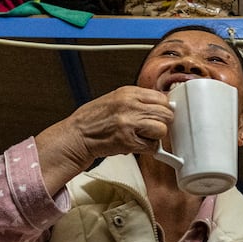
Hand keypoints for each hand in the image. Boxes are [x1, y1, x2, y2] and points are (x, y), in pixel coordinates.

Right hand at [34, 86, 172, 193]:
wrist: (77, 136)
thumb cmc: (93, 119)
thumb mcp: (115, 99)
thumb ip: (137, 101)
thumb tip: (160, 106)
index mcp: (128, 92)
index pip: (162, 97)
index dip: (164, 108)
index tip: (160, 115)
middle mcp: (130, 105)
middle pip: (165, 113)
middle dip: (162, 123)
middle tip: (153, 128)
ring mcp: (129, 123)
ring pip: (161, 130)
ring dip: (156, 137)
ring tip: (144, 137)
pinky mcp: (128, 141)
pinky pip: (152, 147)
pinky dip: (148, 149)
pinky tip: (138, 145)